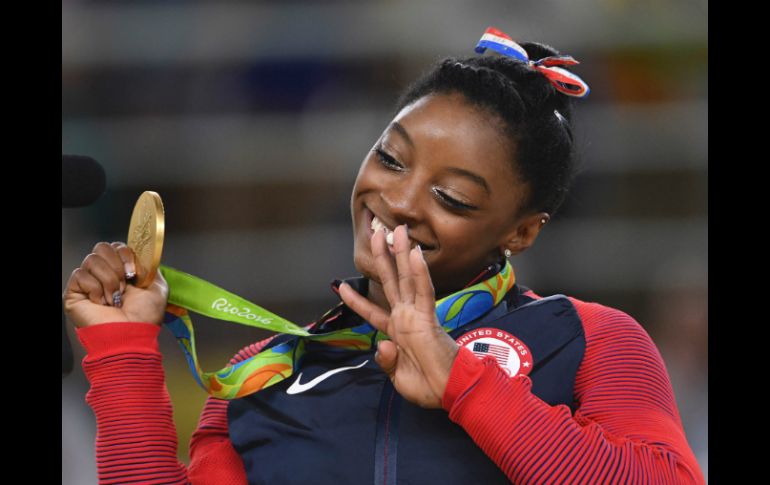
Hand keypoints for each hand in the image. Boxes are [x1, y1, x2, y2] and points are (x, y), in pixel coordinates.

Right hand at [63, 242, 168, 327]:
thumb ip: (149, 266)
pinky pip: (80, 274)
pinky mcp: (74, 292)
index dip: (126, 255)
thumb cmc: (145, 316)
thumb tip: (141, 255)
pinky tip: (101, 303)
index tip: (133, 273)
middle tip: (124, 287)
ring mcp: (88, 283)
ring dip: (109, 280)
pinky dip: (95, 289)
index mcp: (122, 272)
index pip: (116, 247)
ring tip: (114, 298)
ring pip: (91, 259)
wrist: (132, 334)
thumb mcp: (157, 286)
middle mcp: (104, 275)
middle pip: (102, 247)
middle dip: (117, 266)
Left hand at [338, 225, 458, 407]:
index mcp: (396, 333)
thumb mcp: (397, 377)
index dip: (356, 300)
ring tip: (396, 230)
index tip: (341, 286)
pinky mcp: (428, 318)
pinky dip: (420, 273)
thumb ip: (386, 361)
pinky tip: (416, 254)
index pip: (372, 312)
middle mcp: (405, 319)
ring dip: (401, 254)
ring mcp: (416, 316)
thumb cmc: (428, 387)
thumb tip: (383, 346)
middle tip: (376, 233)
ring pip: (406, 278)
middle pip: (391, 281)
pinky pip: (424, 292)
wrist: (449, 393)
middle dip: (382, 257)